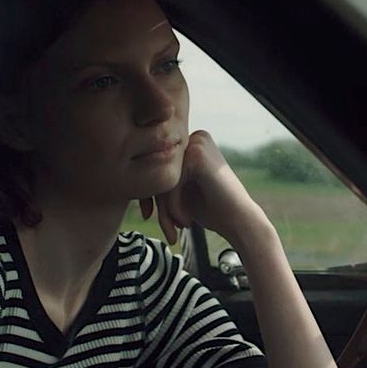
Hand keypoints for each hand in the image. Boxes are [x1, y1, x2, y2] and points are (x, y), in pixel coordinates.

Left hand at [139, 131, 262, 246]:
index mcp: (189, 142)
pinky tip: (186, 221)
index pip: (157, 166)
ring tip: (175, 229)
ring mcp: (196, 143)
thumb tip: (126, 174)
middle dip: (158, 204)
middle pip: (158, 170)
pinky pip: (170, 183)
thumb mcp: (178, 191)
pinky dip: (173, 206)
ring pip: (162, 178)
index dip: (151, 194)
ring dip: (164, 209)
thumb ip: (159, 179)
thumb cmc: (210, 210)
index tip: (150, 216)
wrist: (240, 222)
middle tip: (167, 230)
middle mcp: (194, 137)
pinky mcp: (197, 155)